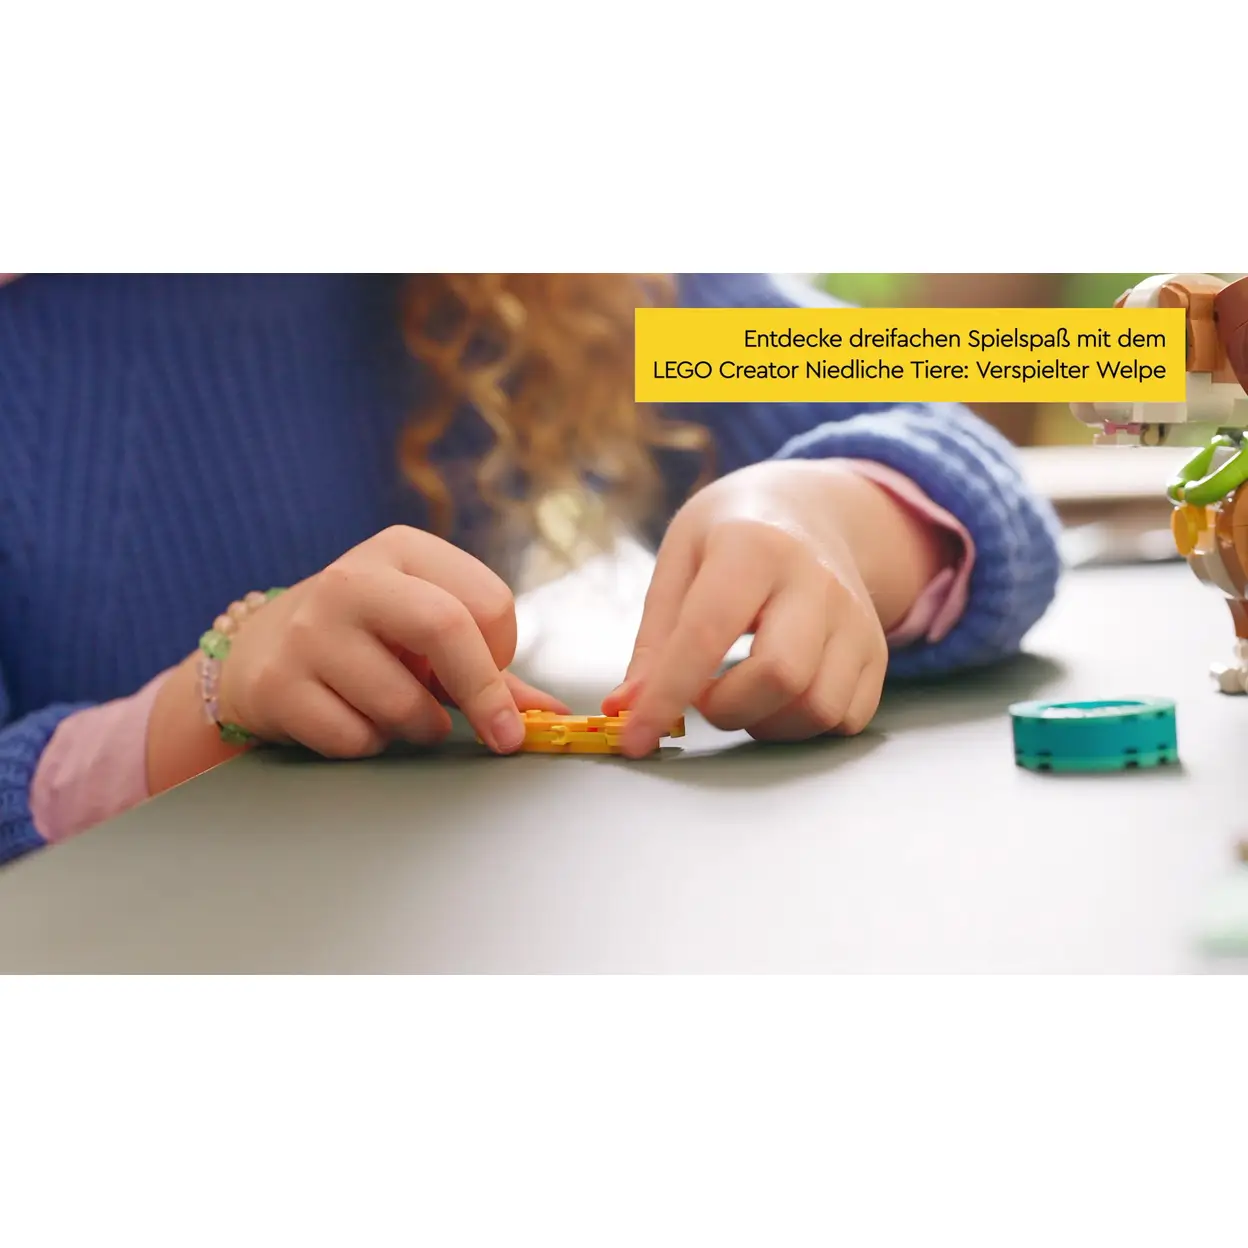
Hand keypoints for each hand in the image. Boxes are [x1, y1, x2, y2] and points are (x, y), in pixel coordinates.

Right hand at [216, 526, 566, 756]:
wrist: (256, 652)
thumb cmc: (366, 641)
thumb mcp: (424, 631)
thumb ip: (491, 668)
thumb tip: (555, 715)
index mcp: (402, 549)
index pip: (490, 602)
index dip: (500, 653)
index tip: (489, 672)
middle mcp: (353, 578)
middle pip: (446, 628)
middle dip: (484, 694)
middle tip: (502, 735)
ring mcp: (308, 630)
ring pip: (402, 702)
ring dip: (420, 728)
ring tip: (399, 712)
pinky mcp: (277, 684)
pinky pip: (356, 738)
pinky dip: (369, 744)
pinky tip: (350, 718)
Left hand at [605, 461, 922, 755]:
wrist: (808, 509)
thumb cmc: (728, 537)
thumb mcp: (679, 561)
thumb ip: (655, 639)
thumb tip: (626, 708)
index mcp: (753, 545)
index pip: (707, 633)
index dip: (666, 695)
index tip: (635, 738)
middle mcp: (816, 579)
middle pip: (781, 676)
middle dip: (727, 710)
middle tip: (703, 695)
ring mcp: (855, 617)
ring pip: (819, 707)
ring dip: (766, 723)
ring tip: (740, 694)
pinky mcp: (877, 650)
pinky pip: (847, 718)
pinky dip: (804, 726)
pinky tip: (778, 698)